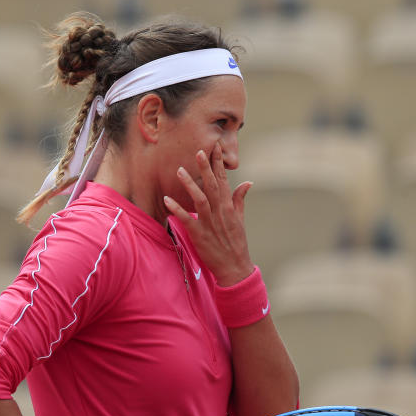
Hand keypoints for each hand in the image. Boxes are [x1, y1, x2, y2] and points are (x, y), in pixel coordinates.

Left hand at [164, 142, 254, 285]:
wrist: (235, 267)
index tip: (214, 147)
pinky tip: (167, 200)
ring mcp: (210, 223)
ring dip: (190, 185)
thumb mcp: (240, 219)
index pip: (224, 180)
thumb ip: (240, 199)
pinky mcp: (199, 235)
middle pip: (212, 186)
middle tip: (198, 151)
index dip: (219, 164)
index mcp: (229, 207)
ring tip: (179, 170)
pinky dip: (177, 210)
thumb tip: (248, 182)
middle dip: (205, 168)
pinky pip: (187, 220)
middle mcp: (220, 212)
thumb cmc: (236, 243)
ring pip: (200, 199)